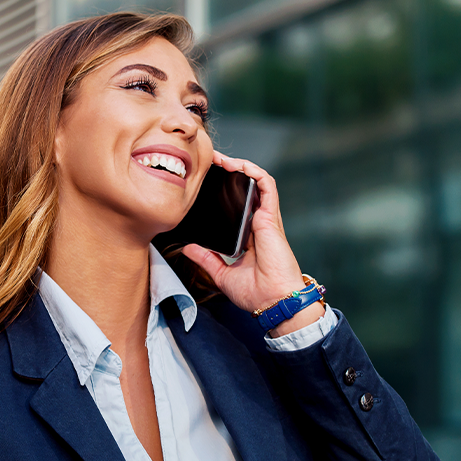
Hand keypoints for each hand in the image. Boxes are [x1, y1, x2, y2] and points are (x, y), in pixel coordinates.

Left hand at [181, 152, 324, 334]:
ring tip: (220, 158)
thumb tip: (187, 248)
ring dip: (240, 167)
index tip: (205, 184)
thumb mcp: (221, 274)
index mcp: (248, 236)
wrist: (272, 302)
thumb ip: (206, 258)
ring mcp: (266, 219)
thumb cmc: (256, 293)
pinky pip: (267, 186)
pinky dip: (256, 173)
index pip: (236, 207)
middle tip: (208, 163)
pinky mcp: (272, 217)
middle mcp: (258, 225)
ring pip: (256, 183)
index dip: (223, 193)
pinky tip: (240, 165)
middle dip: (229, 173)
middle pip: (245, 190)